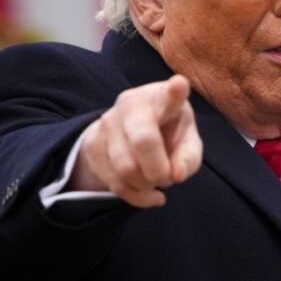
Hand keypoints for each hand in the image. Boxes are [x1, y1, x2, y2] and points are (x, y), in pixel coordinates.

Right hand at [69, 74, 202, 206]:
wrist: (132, 132)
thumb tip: (176, 175)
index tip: (180, 85)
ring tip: (155, 180)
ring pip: (125, 168)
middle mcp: (131, 104)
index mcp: (162, 98)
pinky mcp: (91, 143)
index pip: (169, 94)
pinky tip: (145, 191)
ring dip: (145, 185)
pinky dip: (134, 195)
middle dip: (158, 171)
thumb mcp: (188, 142)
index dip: (175, 91)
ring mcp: (107, 122)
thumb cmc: (168, 134)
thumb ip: (188, 158)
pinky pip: (113, 182)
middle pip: (143, 142)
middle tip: (167, 178)